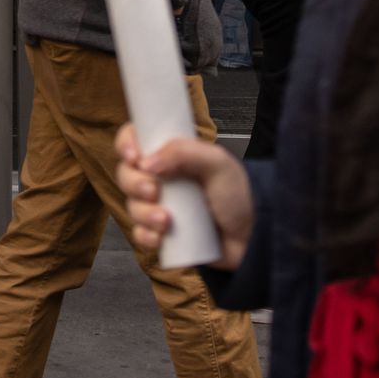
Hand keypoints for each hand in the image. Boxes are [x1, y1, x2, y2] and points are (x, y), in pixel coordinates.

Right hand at [115, 123, 254, 270]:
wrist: (252, 239)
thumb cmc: (239, 196)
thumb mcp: (218, 164)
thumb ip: (185, 153)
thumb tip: (148, 162)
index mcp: (173, 153)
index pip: (137, 138)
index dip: (127, 144)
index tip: (134, 157)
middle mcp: (162, 177)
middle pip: (126, 173)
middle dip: (134, 183)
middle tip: (155, 191)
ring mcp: (160, 205)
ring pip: (131, 205)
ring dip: (143, 213)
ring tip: (166, 221)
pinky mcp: (161, 232)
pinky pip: (139, 233)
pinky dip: (145, 235)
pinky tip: (161, 237)